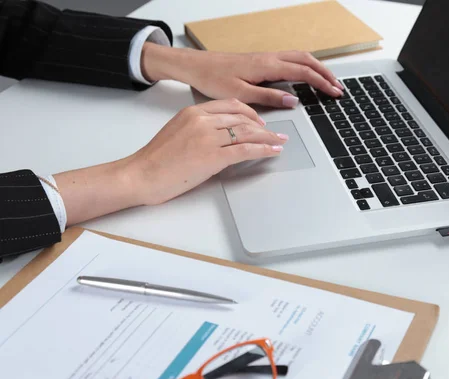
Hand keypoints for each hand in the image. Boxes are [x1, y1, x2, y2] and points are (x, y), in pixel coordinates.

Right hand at [54, 99, 286, 224]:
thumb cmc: (155, 160)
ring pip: (247, 132)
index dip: (249, 113)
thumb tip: (219, 137)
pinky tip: (273, 151)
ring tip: (279, 141)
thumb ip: (198, 129)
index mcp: (192, 112)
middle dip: (262, 126)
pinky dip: (264, 149)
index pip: (229, 105)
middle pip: (242, 118)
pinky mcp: (213, 156)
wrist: (140, 175)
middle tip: (275, 132)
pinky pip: (245, 149)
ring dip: (267, 137)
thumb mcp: (176, 133)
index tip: (259, 120)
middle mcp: (202, 120)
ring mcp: (208, 138)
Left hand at [141, 44, 343, 107]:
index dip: (322, 83)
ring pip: (299, 57)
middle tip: (339, 88)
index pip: (303, 72)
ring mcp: (266, 57)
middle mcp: (269, 58)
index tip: (335, 93)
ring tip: (328, 81)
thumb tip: (293, 100)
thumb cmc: (213, 79)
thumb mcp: (240, 94)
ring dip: (316, 68)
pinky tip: (305, 75)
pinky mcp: (261, 61)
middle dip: (325, 73)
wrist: (195, 65)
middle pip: (306, 60)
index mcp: (267, 66)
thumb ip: (269, 97)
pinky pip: (290, 59)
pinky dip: (304, 66)